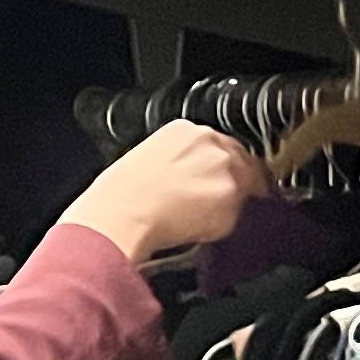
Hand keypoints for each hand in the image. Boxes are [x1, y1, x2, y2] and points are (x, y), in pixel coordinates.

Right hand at [61, 120, 265, 262]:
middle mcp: (210, 143)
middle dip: (228, 181)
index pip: (218, 143)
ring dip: (228, 203)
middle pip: (238, 160)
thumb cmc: (118, 197)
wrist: (119, 219)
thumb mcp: (143, 161)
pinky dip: (222, 225)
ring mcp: (223, 168)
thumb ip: (175, 161)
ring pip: (241, 186)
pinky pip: (237, 214)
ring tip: (197, 219)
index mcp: (185, 130)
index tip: (211, 178)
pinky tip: (197, 229)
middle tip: (207, 203)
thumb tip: (184, 178)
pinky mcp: (230, 197)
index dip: (216, 165)